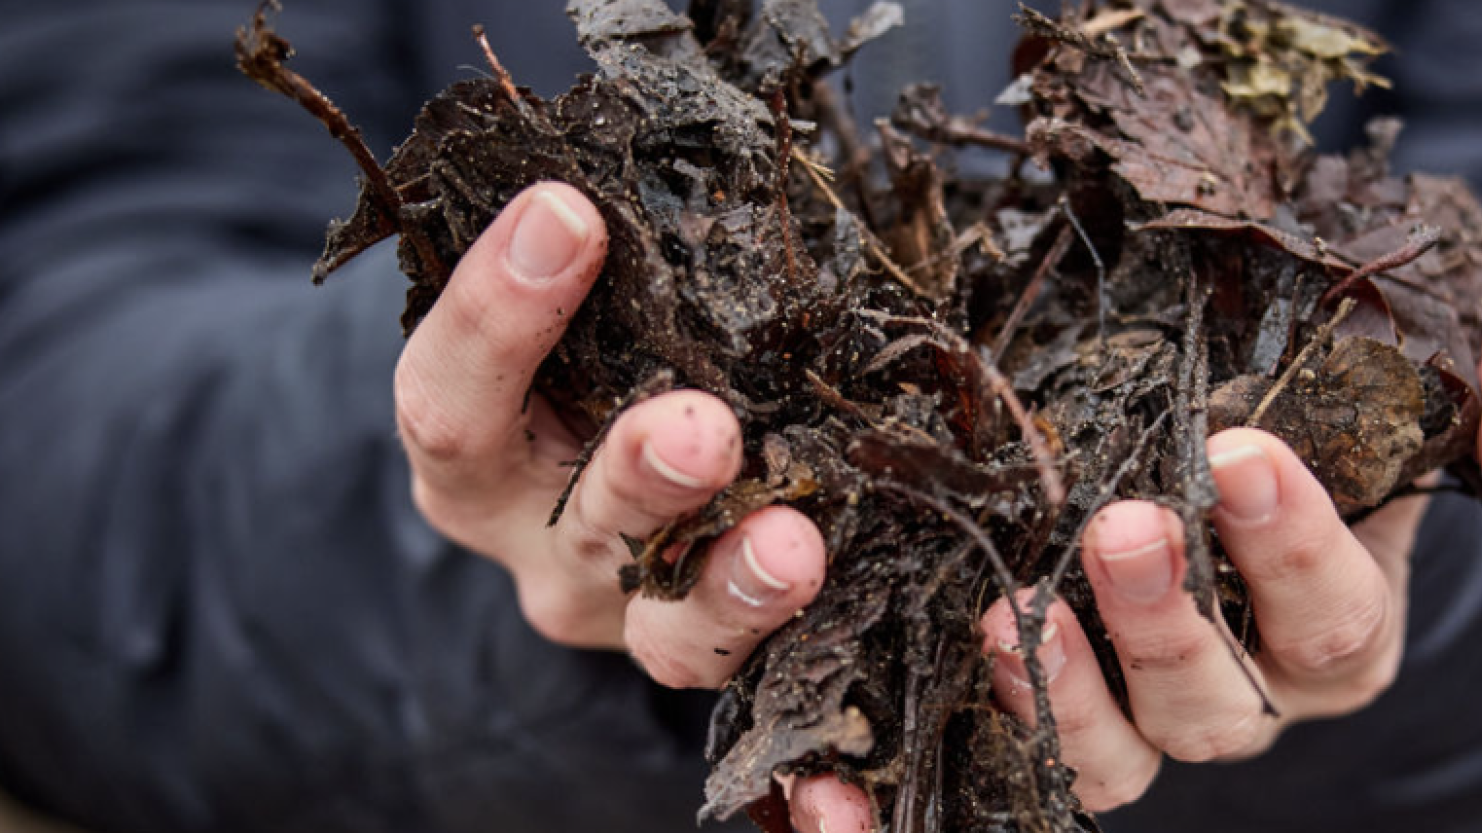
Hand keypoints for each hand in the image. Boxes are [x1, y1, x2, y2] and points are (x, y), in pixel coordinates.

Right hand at [395, 182, 825, 687]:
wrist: (597, 470)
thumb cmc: (582, 358)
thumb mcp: (561, 318)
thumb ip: (584, 271)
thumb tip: (618, 182)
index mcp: (474, 454)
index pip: (450, 401)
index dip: (498, 313)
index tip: (567, 213)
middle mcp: (540, 546)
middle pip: (576, 526)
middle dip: (643, 475)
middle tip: (703, 428)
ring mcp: (626, 617)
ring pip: (672, 630)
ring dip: (736, 586)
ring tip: (794, 545)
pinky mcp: (711, 650)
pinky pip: (761, 656)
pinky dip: (811, 620)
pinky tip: (857, 569)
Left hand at [791, 320, 1481, 828]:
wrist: (1243, 383)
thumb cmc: (1356, 381)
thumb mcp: (1459, 365)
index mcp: (1341, 622)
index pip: (1337, 621)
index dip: (1294, 551)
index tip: (1241, 453)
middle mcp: (1247, 683)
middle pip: (1220, 703)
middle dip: (1171, 623)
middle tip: (1123, 522)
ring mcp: (1140, 699)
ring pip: (1117, 750)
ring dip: (1066, 687)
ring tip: (1012, 603)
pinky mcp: (1049, 690)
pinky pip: (1023, 747)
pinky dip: (982, 726)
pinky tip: (949, 655)